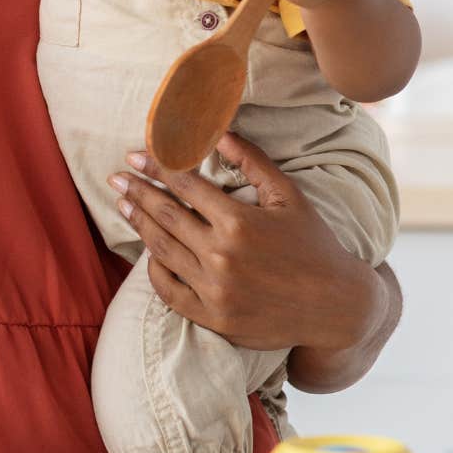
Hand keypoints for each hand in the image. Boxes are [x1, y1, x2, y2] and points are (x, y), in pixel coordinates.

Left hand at [107, 132, 383, 354]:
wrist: (337, 308)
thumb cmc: (314, 245)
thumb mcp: (289, 196)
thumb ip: (253, 162)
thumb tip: (219, 133)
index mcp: (239, 222)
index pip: (184, 186)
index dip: (156, 167)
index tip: (135, 155)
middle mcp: (222, 256)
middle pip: (165, 216)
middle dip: (137, 192)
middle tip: (116, 177)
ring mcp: (215, 291)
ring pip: (162, 251)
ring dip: (139, 225)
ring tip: (124, 206)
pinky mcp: (213, 318)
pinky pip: (169, 292)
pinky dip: (154, 270)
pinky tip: (148, 253)